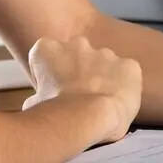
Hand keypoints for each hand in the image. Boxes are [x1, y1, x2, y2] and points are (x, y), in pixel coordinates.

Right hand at [23, 36, 142, 143]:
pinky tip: (118, 103)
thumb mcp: (32, 106)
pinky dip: (124, 86)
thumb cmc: (55, 114)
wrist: (88, 119)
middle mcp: (77, 43)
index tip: (53, 92)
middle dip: (78, 72)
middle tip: (77, 98)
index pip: (46, 57)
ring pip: (104, 63)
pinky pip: (127, 74)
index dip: (49, 76)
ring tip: (99, 104)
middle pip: (77, 55)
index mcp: (47, 49)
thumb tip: (37, 103)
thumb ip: (37, 95)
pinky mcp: (129, 65)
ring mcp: (106, 52)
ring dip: (101, 78)